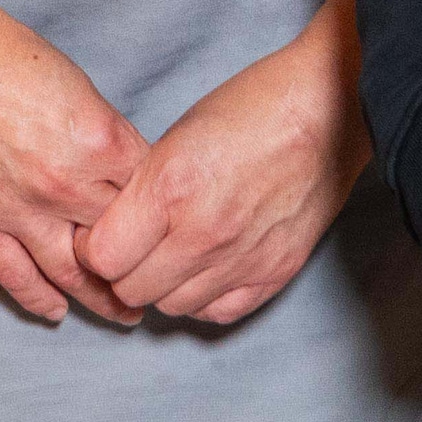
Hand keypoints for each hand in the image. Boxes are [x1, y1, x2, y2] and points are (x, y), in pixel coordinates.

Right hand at [0, 0, 148, 325]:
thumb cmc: (1, 52)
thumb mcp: (78, 85)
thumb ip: (104, 137)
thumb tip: (123, 175)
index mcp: (101, 142)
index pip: (152, 198)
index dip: (164, 218)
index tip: (170, 235)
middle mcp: (67, 183)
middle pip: (122, 243)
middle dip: (144, 266)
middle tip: (159, 284)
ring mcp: (20, 209)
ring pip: (74, 274)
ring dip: (103, 300)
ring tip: (124, 313)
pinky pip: (16, 277)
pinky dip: (40, 299)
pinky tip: (57, 311)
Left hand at [75, 31, 373, 327]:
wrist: (328, 111)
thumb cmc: (250, 109)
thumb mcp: (175, 136)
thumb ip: (140, 189)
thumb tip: (109, 230)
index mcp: (170, 187)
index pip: (101, 257)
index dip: (93, 247)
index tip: (101, 235)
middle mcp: (203, 231)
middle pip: (131, 290)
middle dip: (123, 271)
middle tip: (134, 247)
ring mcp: (241, 258)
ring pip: (171, 307)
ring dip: (163, 286)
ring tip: (172, 254)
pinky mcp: (274, 273)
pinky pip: (217, 312)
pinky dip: (203, 297)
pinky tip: (204, 269)